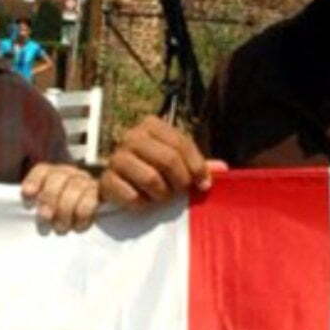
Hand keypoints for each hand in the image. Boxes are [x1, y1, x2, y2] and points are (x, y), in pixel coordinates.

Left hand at [21, 162, 98, 233]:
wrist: (92, 226)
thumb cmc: (62, 219)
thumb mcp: (47, 210)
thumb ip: (37, 206)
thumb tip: (26, 210)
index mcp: (53, 175)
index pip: (42, 170)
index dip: (34, 181)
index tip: (27, 197)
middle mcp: (71, 175)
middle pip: (59, 177)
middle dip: (49, 197)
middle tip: (44, 217)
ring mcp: (87, 183)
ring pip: (75, 188)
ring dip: (65, 210)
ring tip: (60, 228)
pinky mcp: (100, 195)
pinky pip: (90, 200)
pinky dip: (82, 215)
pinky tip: (77, 227)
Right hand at [99, 115, 225, 209]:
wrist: (118, 183)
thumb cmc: (154, 169)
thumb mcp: (177, 162)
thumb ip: (198, 164)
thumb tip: (223, 169)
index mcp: (151, 125)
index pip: (181, 143)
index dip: (197, 167)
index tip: (204, 185)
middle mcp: (131, 136)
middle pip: (168, 160)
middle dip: (180, 182)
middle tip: (180, 192)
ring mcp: (116, 157)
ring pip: (151, 179)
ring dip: (161, 195)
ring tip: (160, 196)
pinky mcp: (106, 179)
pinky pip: (133, 196)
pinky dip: (142, 204)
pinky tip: (142, 200)